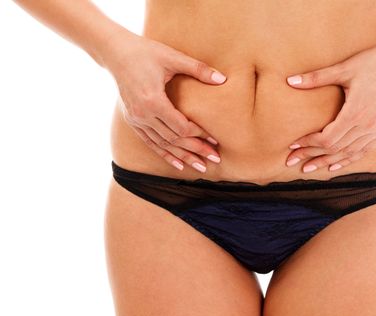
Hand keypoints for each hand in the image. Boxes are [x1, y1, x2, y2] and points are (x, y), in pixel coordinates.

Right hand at [103, 30, 226, 171]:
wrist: (116, 52)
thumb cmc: (145, 52)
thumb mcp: (172, 57)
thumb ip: (198, 69)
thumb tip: (223, 78)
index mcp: (152, 101)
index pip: (180, 126)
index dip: (199, 134)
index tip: (215, 140)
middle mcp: (142, 114)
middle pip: (173, 139)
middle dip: (196, 150)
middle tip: (216, 159)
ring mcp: (136, 119)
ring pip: (162, 144)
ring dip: (183, 156)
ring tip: (201, 167)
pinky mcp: (132, 120)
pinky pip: (150, 142)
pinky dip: (164, 154)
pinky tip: (178, 165)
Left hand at [284, 39, 375, 172]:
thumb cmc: (373, 62)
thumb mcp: (344, 68)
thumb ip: (316, 78)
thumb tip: (290, 81)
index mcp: (356, 112)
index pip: (327, 138)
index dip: (308, 144)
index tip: (293, 145)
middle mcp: (367, 126)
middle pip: (334, 149)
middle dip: (311, 155)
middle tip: (291, 161)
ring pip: (348, 154)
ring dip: (326, 162)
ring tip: (308, 168)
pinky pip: (363, 152)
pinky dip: (347, 160)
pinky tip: (334, 166)